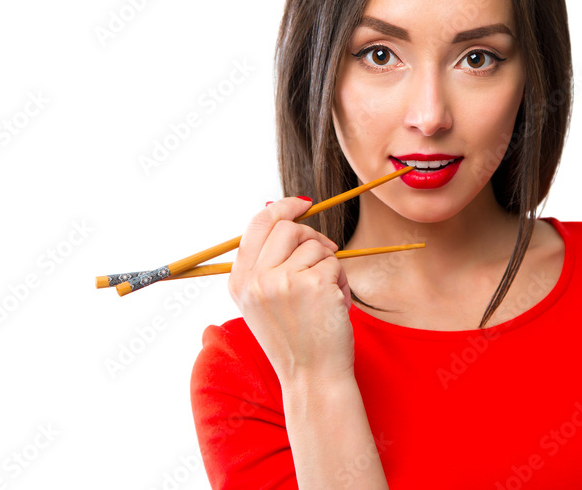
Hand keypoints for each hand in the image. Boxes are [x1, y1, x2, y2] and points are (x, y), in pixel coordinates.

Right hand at [227, 197, 355, 386]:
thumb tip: (277, 207)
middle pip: (287, 228)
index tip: (303, 204)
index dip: (282, 208)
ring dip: (329, 265)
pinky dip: (342, 281)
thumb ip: (266, 261)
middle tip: (324, 255)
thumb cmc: (296, 338)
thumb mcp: (265, 300)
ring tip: (325, 296)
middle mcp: (256, 280)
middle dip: (312, 236)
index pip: (256, 225)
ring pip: (315, 246)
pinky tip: (335, 306)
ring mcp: (284, 281)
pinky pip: (335, 263)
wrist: (312, 377)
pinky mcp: (314, 284)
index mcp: (239, 282)